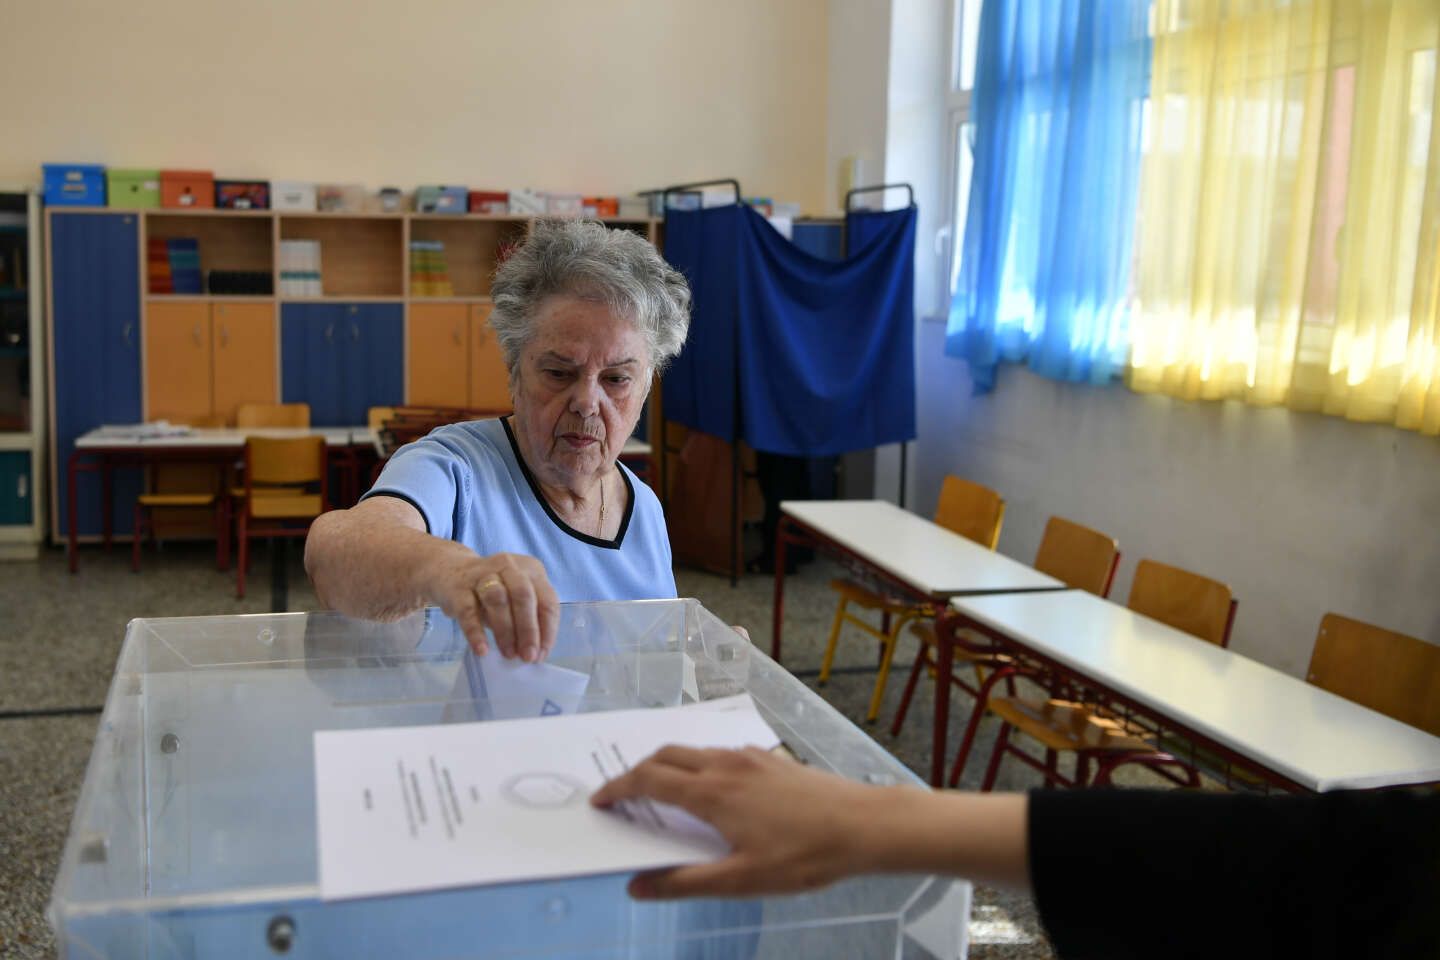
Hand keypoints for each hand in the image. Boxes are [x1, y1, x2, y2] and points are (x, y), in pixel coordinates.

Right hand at [429, 550, 559, 661]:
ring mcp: (482, 574)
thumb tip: (534, 653)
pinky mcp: (458, 587)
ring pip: (497, 599)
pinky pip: (468, 610)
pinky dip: (476, 632)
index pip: (547, 600)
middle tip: (527, 656)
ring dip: (506, 630)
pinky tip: (482, 650)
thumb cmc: (491, 591)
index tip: (541, 655)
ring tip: (508, 654)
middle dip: (529, 630)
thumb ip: (526, 621)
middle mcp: (509, 567)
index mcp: (531, 570)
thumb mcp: (514, 600)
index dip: (547, 630)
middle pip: (523, 596)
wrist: (449, 572)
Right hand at [590, 745, 885, 898]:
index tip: (600, 802)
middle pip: (666, 755)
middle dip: (637, 770)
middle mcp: (725, 765)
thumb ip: (685, 883)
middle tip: (623, 795)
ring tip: (662, 792)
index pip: (648, 780)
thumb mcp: (741, 881)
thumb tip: (637, 886)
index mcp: (711, 793)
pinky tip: (713, 790)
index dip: (618, 788)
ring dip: (669, 765)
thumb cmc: (804, 856)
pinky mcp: (772, 759)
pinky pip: (721, 753)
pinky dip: (699, 765)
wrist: (864, 825)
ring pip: (695, 751)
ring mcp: (751, 757)